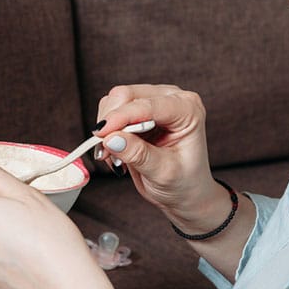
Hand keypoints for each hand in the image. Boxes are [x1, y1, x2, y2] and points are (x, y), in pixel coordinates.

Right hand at [94, 84, 216, 222]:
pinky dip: (106, 131)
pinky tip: (116, 150)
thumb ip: (138, 154)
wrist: (184, 192)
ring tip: (114, 156)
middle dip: (111, 122)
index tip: (102, 135)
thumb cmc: (184, 183)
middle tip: (106, 151)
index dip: (121, 117)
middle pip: (126, 95)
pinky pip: (110, 111)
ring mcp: (152, 102)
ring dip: (107, 128)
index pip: (147, 105)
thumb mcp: (164, 173)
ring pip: (113, 101)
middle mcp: (170, 99)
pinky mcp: (136, 110)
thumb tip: (111, 139)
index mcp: (187, 109)